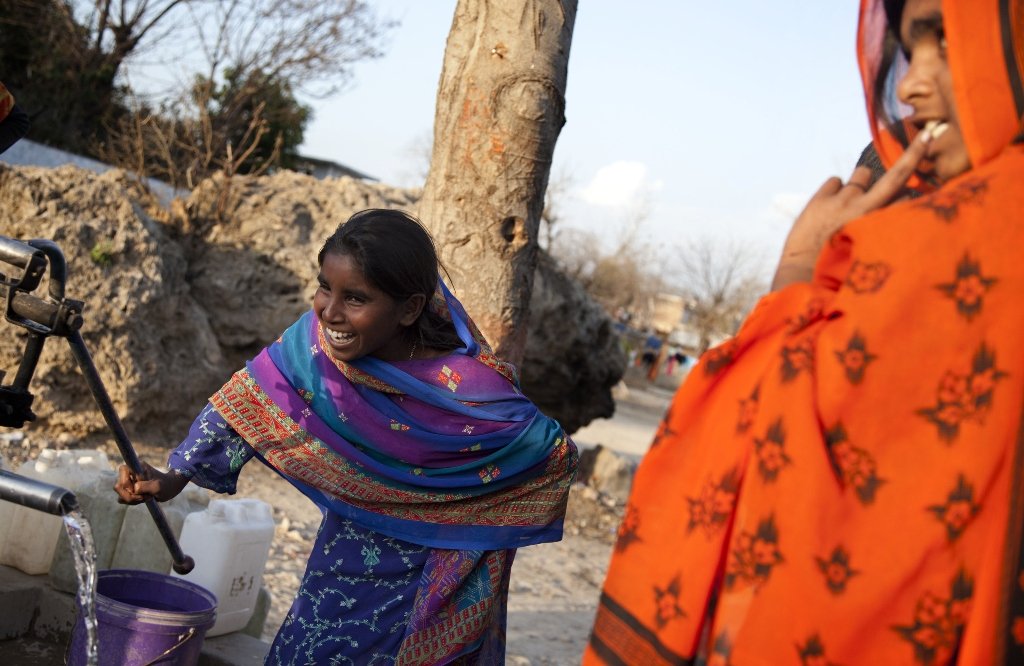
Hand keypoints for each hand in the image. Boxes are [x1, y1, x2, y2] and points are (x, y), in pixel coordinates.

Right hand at [113, 462, 188, 503]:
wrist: (170, 488)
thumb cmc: (166, 485)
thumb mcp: (158, 486)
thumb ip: (146, 486)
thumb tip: (134, 488)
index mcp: (137, 466)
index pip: (122, 470)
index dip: (126, 482)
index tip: (136, 488)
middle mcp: (130, 472)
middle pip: (118, 486)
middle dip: (131, 495)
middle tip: (144, 497)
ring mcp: (128, 482)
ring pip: (120, 494)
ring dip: (133, 499)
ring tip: (146, 497)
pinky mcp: (129, 490)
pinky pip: (123, 499)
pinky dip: (133, 502)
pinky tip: (143, 499)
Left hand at [771, 129, 933, 289]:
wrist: (802, 273)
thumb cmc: (838, 267)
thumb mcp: (869, 251)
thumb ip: (883, 230)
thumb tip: (901, 207)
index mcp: (878, 225)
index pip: (906, 200)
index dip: (909, 195)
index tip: (923, 182)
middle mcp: (863, 209)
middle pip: (895, 176)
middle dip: (913, 154)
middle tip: (927, 136)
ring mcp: (841, 202)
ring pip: (861, 176)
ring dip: (859, 185)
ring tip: (847, 205)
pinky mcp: (820, 199)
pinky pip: (835, 181)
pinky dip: (834, 190)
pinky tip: (828, 207)